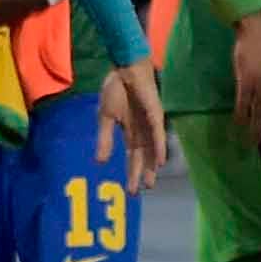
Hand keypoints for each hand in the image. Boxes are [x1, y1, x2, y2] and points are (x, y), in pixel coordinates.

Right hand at [98, 62, 166, 195]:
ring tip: (151, 183)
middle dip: (142, 174)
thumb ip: (104, 139)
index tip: (130, 190)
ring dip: (152, 166)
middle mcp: (142, 131)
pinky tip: (160, 162)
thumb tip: (99, 162)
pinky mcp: (155, 115)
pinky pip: (159, 134)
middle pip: (144, 157)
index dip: (131, 172)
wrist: (124, 70)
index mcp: (130, 132)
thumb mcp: (105, 117)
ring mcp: (150, 124)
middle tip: (141, 191)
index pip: (132, 157)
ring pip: (153, 150)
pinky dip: (160, 148)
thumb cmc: (115, 89)